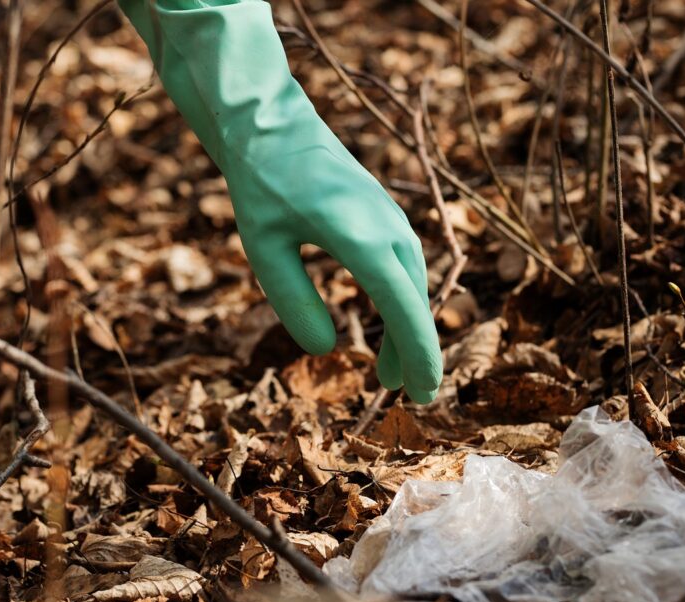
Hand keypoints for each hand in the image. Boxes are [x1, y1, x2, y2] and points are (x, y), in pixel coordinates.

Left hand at [121, 0, 441, 401]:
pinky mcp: (382, 212)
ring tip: (388, 372)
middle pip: (413, 302)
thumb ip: (294, 301)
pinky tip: (385, 318)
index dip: (418, 357)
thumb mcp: (264, 249)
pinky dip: (399, 300)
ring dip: (405, 328)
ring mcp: (389, 216)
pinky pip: (402, 266)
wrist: (269, 120)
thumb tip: (327, 351)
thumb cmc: (261, 182)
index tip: (423, 396)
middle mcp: (387, 227)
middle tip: (408, 397)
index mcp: (361, 238)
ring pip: (411, 284)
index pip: (404, 310)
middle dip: (413, 352)